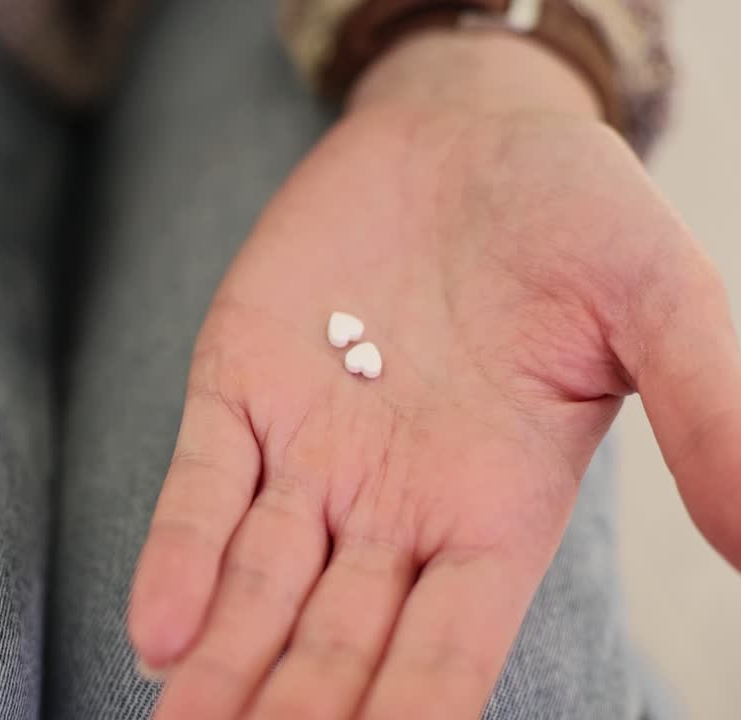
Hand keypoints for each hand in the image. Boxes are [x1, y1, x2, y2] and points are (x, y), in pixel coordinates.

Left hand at [128, 29, 740, 719]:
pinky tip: (156, 633)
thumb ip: (707, 412)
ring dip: (221, 667)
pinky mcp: (240, 387)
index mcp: (494, 514)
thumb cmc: (574, 216)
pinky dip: (178, 556)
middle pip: (336, 644)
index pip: (445, 653)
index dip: (409, 718)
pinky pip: (203, 488)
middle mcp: (392, 507)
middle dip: (294, 713)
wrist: (467, 130)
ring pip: (257, 586)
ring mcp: (308, 453)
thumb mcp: (657, 302)